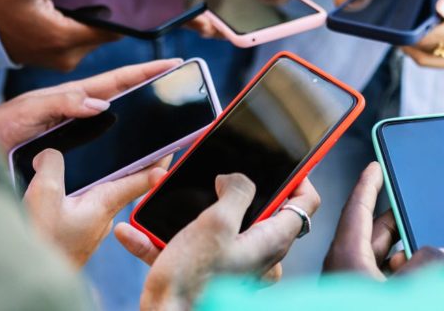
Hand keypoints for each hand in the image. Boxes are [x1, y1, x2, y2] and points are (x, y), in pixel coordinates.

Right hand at [0, 0, 121, 70]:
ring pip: (94, 30)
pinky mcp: (60, 58)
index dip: (129, 5)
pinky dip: (79, 14)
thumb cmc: (0, 3)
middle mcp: (70, 55)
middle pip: (107, 28)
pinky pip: (80, 35)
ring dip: (92, 4)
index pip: (115, 28)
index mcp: (65, 38)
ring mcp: (65, 60)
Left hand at [0, 59, 181, 152]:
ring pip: (122, 119)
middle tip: (183, 87)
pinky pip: (110, 143)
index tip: (172, 62)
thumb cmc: (3, 123)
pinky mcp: (77, 148)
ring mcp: (81, 128)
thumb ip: (64, 103)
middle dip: (156, 89)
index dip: (146, 71)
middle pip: (128, 97)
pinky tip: (143, 155)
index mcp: (75, 95)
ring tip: (173, 122)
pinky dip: (129, 145)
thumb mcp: (32, 108)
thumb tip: (102, 104)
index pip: (118, 80)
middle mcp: (83, 110)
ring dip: (146, 118)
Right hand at [24, 149, 170, 266]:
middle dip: (130, 165)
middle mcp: (104, 216)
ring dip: (101, 179)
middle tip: (138, 144)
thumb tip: (50, 153)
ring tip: (96, 160)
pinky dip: (81, 194)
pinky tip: (66, 190)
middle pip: (122, 184)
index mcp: (105, 204)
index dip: (157, 163)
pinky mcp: (79, 234)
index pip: (140, 180)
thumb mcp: (45, 196)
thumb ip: (52, 166)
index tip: (175, 150)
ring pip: (101, 195)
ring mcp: (92, 227)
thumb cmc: (43, 242)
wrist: (33, 275)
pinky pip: (85, 207)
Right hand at [115, 174, 319, 309]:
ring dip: (192, 215)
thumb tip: (235, 178)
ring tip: (164, 203)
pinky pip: (194, 248)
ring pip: (223, 227)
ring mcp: (239, 265)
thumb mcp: (216, 223)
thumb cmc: (192, 282)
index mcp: (271, 241)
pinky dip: (167, 240)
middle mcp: (261, 255)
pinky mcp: (213, 274)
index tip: (284, 161)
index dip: (299, 177)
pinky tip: (136, 232)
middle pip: (263, 211)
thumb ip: (236, 191)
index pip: (306, 203)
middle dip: (233, 192)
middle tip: (213, 178)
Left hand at [324, 162, 443, 278]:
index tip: (374, 167)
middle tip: (416, 209)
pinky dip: (403, 273)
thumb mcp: (398, 289)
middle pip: (375, 232)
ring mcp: (354, 283)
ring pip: (383, 258)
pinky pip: (384, 277)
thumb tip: (442, 254)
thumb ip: (423, 266)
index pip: (357, 207)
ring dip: (406, 254)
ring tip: (432, 255)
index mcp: (347, 255)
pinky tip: (422, 280)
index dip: (368, 184)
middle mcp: (347, 266)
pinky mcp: (362, 297)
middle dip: (399, 221)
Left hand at [402, 0, 443, 69]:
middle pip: (423, 51)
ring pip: (427, 60)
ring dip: (416, 44)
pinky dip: (427, 48)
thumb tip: (441, 10)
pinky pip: (437, 61)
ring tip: (416, 23)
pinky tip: (428, 30)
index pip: (426, 39)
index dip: (408, 31)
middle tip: (406, 17)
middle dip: (410, 34)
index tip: (399, 20)